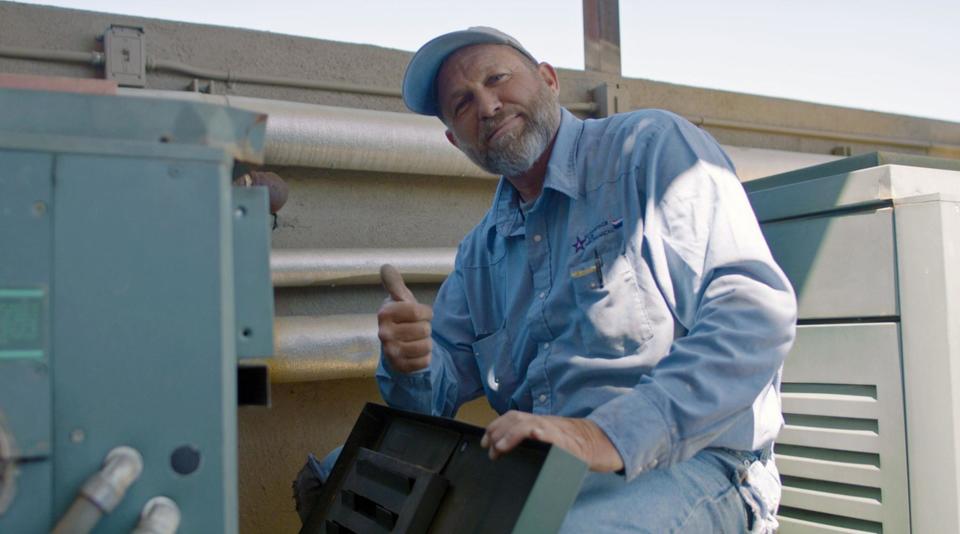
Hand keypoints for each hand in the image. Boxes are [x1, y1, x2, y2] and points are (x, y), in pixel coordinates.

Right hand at [377, 264, 432, 372]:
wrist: (396, 346)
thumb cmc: (402, 319)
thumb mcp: (400, 300)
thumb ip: (394, 283)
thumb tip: (385, 266)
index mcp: (385, 314)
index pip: (418, 311)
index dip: (425, 313)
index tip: (420, 314)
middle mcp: (384, 334)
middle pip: (424, 330)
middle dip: (425, 329)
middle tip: (415, 330)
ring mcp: (390, 352)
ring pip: (426, 346)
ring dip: (426, 343)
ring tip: (416, 341)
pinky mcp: (399, 367)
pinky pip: (425, 361)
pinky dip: (425, 358)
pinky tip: (416, 354)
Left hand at [480, 411, 623, 471]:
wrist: (596, 441)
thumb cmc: (569, 443)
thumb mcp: (545, 436)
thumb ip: (528, 438)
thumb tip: (501, 448)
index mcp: (536, 421)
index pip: (511, 417)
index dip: (495, 427)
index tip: (484, 442)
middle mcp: (543, 422)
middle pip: (516, 419)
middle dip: (498, 432)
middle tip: (489, 449)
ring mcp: (554, 430)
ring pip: (530, 424)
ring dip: (512, 434)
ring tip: (500, 447)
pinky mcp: (566, 441)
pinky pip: (554, 435)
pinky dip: (543, 433)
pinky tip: (535, 434)